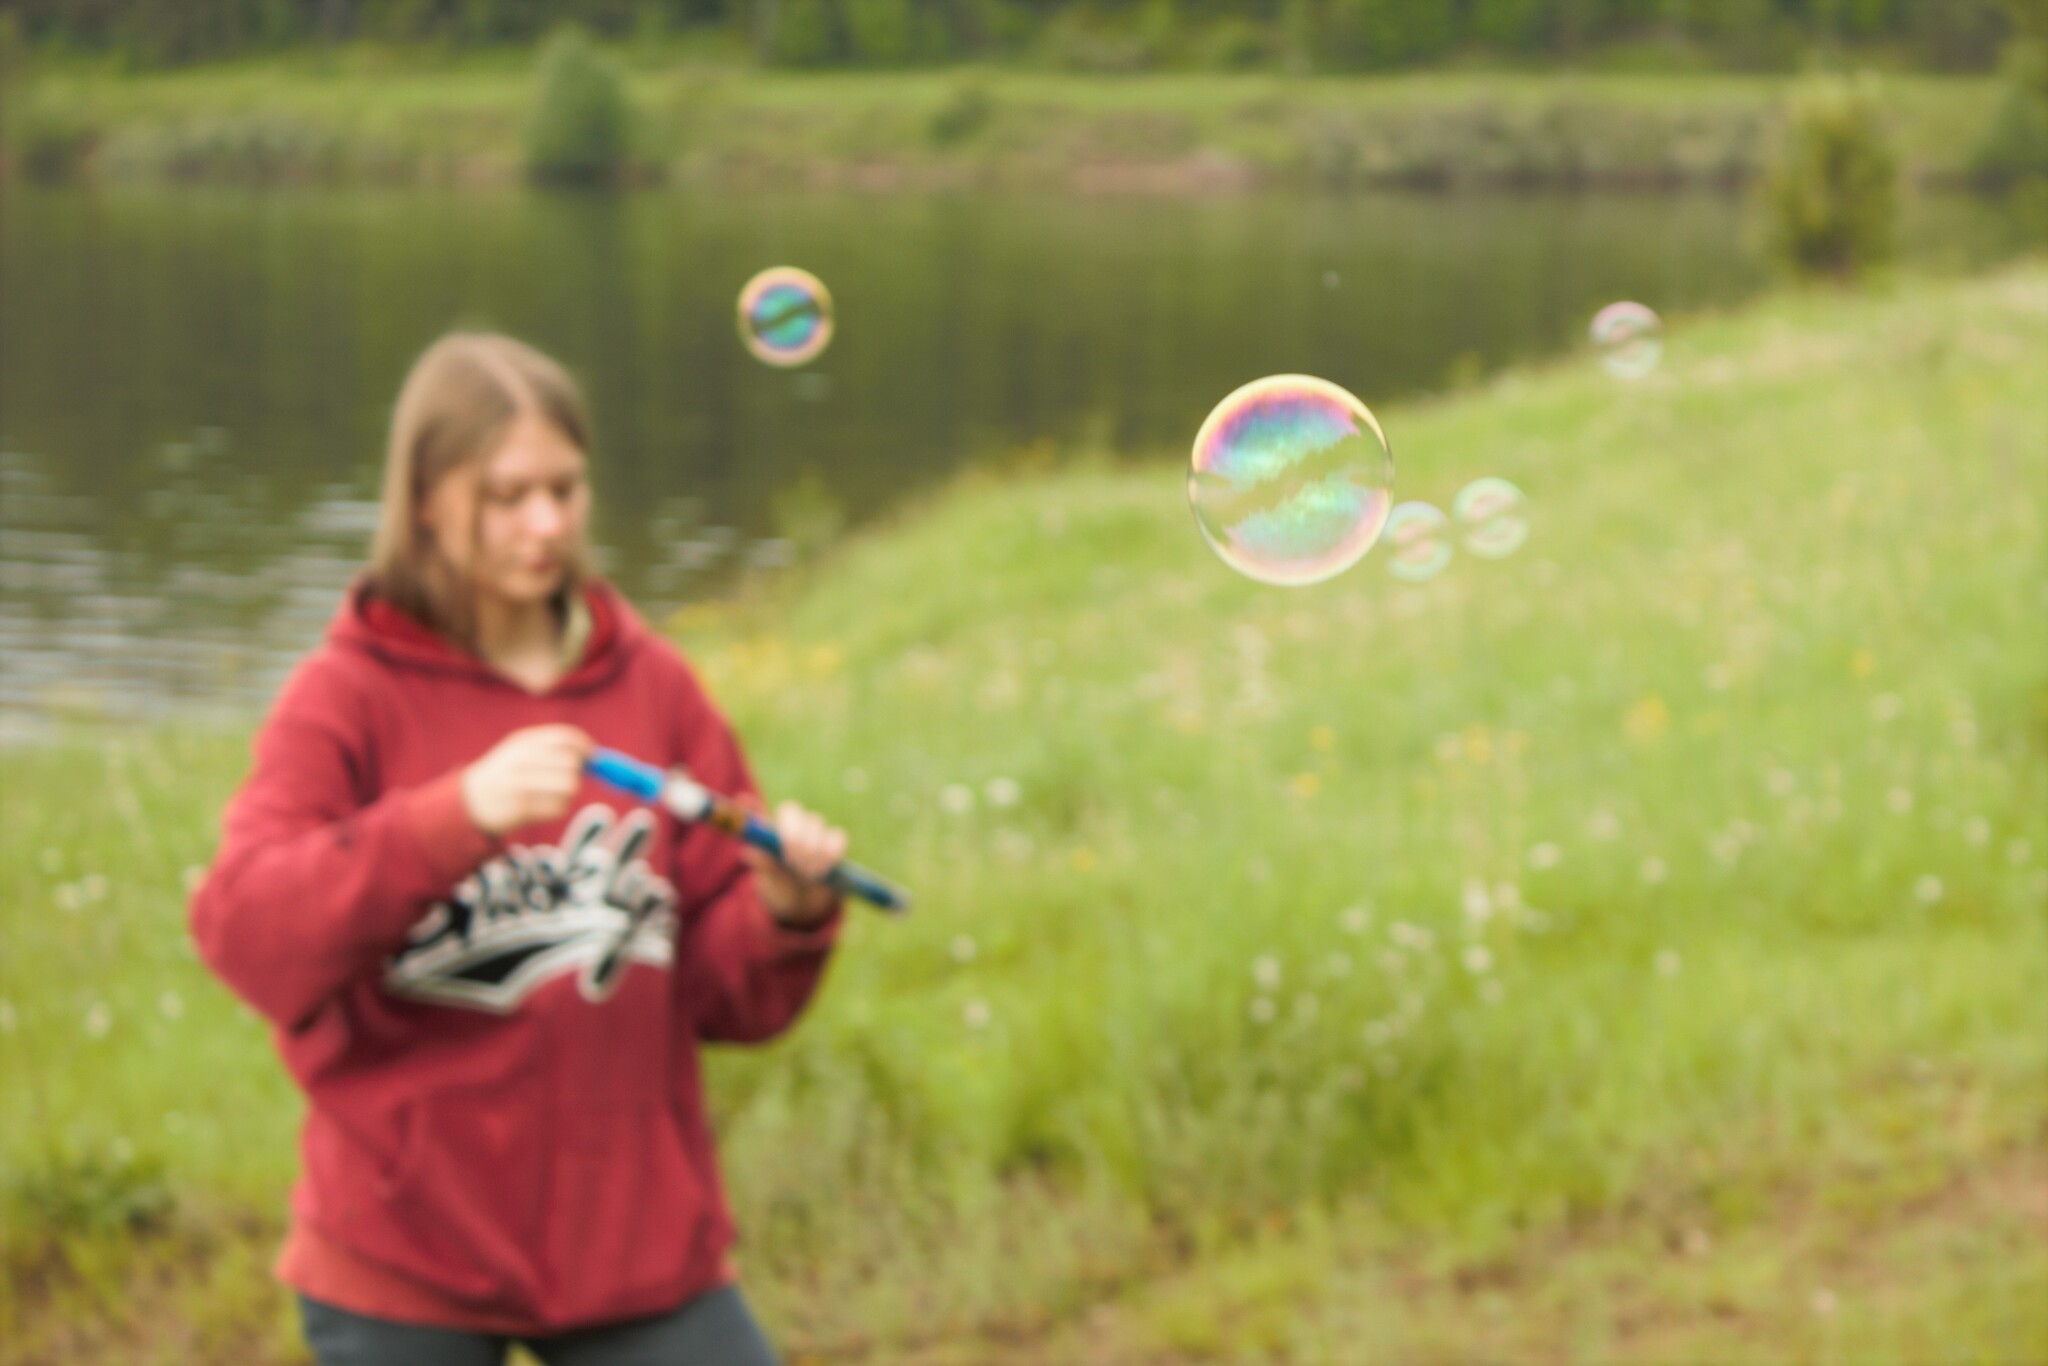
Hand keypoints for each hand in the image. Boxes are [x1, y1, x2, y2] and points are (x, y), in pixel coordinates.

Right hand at [460, 725, 594, 836]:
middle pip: (572, 762)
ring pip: (570, 786)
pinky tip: (542, 807)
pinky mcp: (522, 808)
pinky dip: (558, 809)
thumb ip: (555, 749)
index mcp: (523, 741)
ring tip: (554, 795)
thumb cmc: (505, 774)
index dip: (585, 746)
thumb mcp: (521, 752)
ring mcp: (521, 784)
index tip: (591, 756)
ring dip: (569, 793)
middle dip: (577, 772)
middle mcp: (522, 760)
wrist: (470, 801)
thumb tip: (595, 756)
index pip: (566, 737)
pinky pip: (559, 808)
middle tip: (566, 779)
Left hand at [743, 799, 847, 929]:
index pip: (788, 811)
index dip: (788, 825)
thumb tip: (748, 852)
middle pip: (806, 817)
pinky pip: (838, 839)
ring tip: (806, 874)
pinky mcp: (835, 845)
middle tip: (795, 864)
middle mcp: (800, 826)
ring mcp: (819, 834)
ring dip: (815, 851)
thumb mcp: (769, 879)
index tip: (786, 846)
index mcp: (780, 829)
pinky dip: (831, 854)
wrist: (802, 905)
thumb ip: (762, 864)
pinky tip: (822, 871)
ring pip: (820, 827)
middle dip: (802, 841)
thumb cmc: (780, 886)